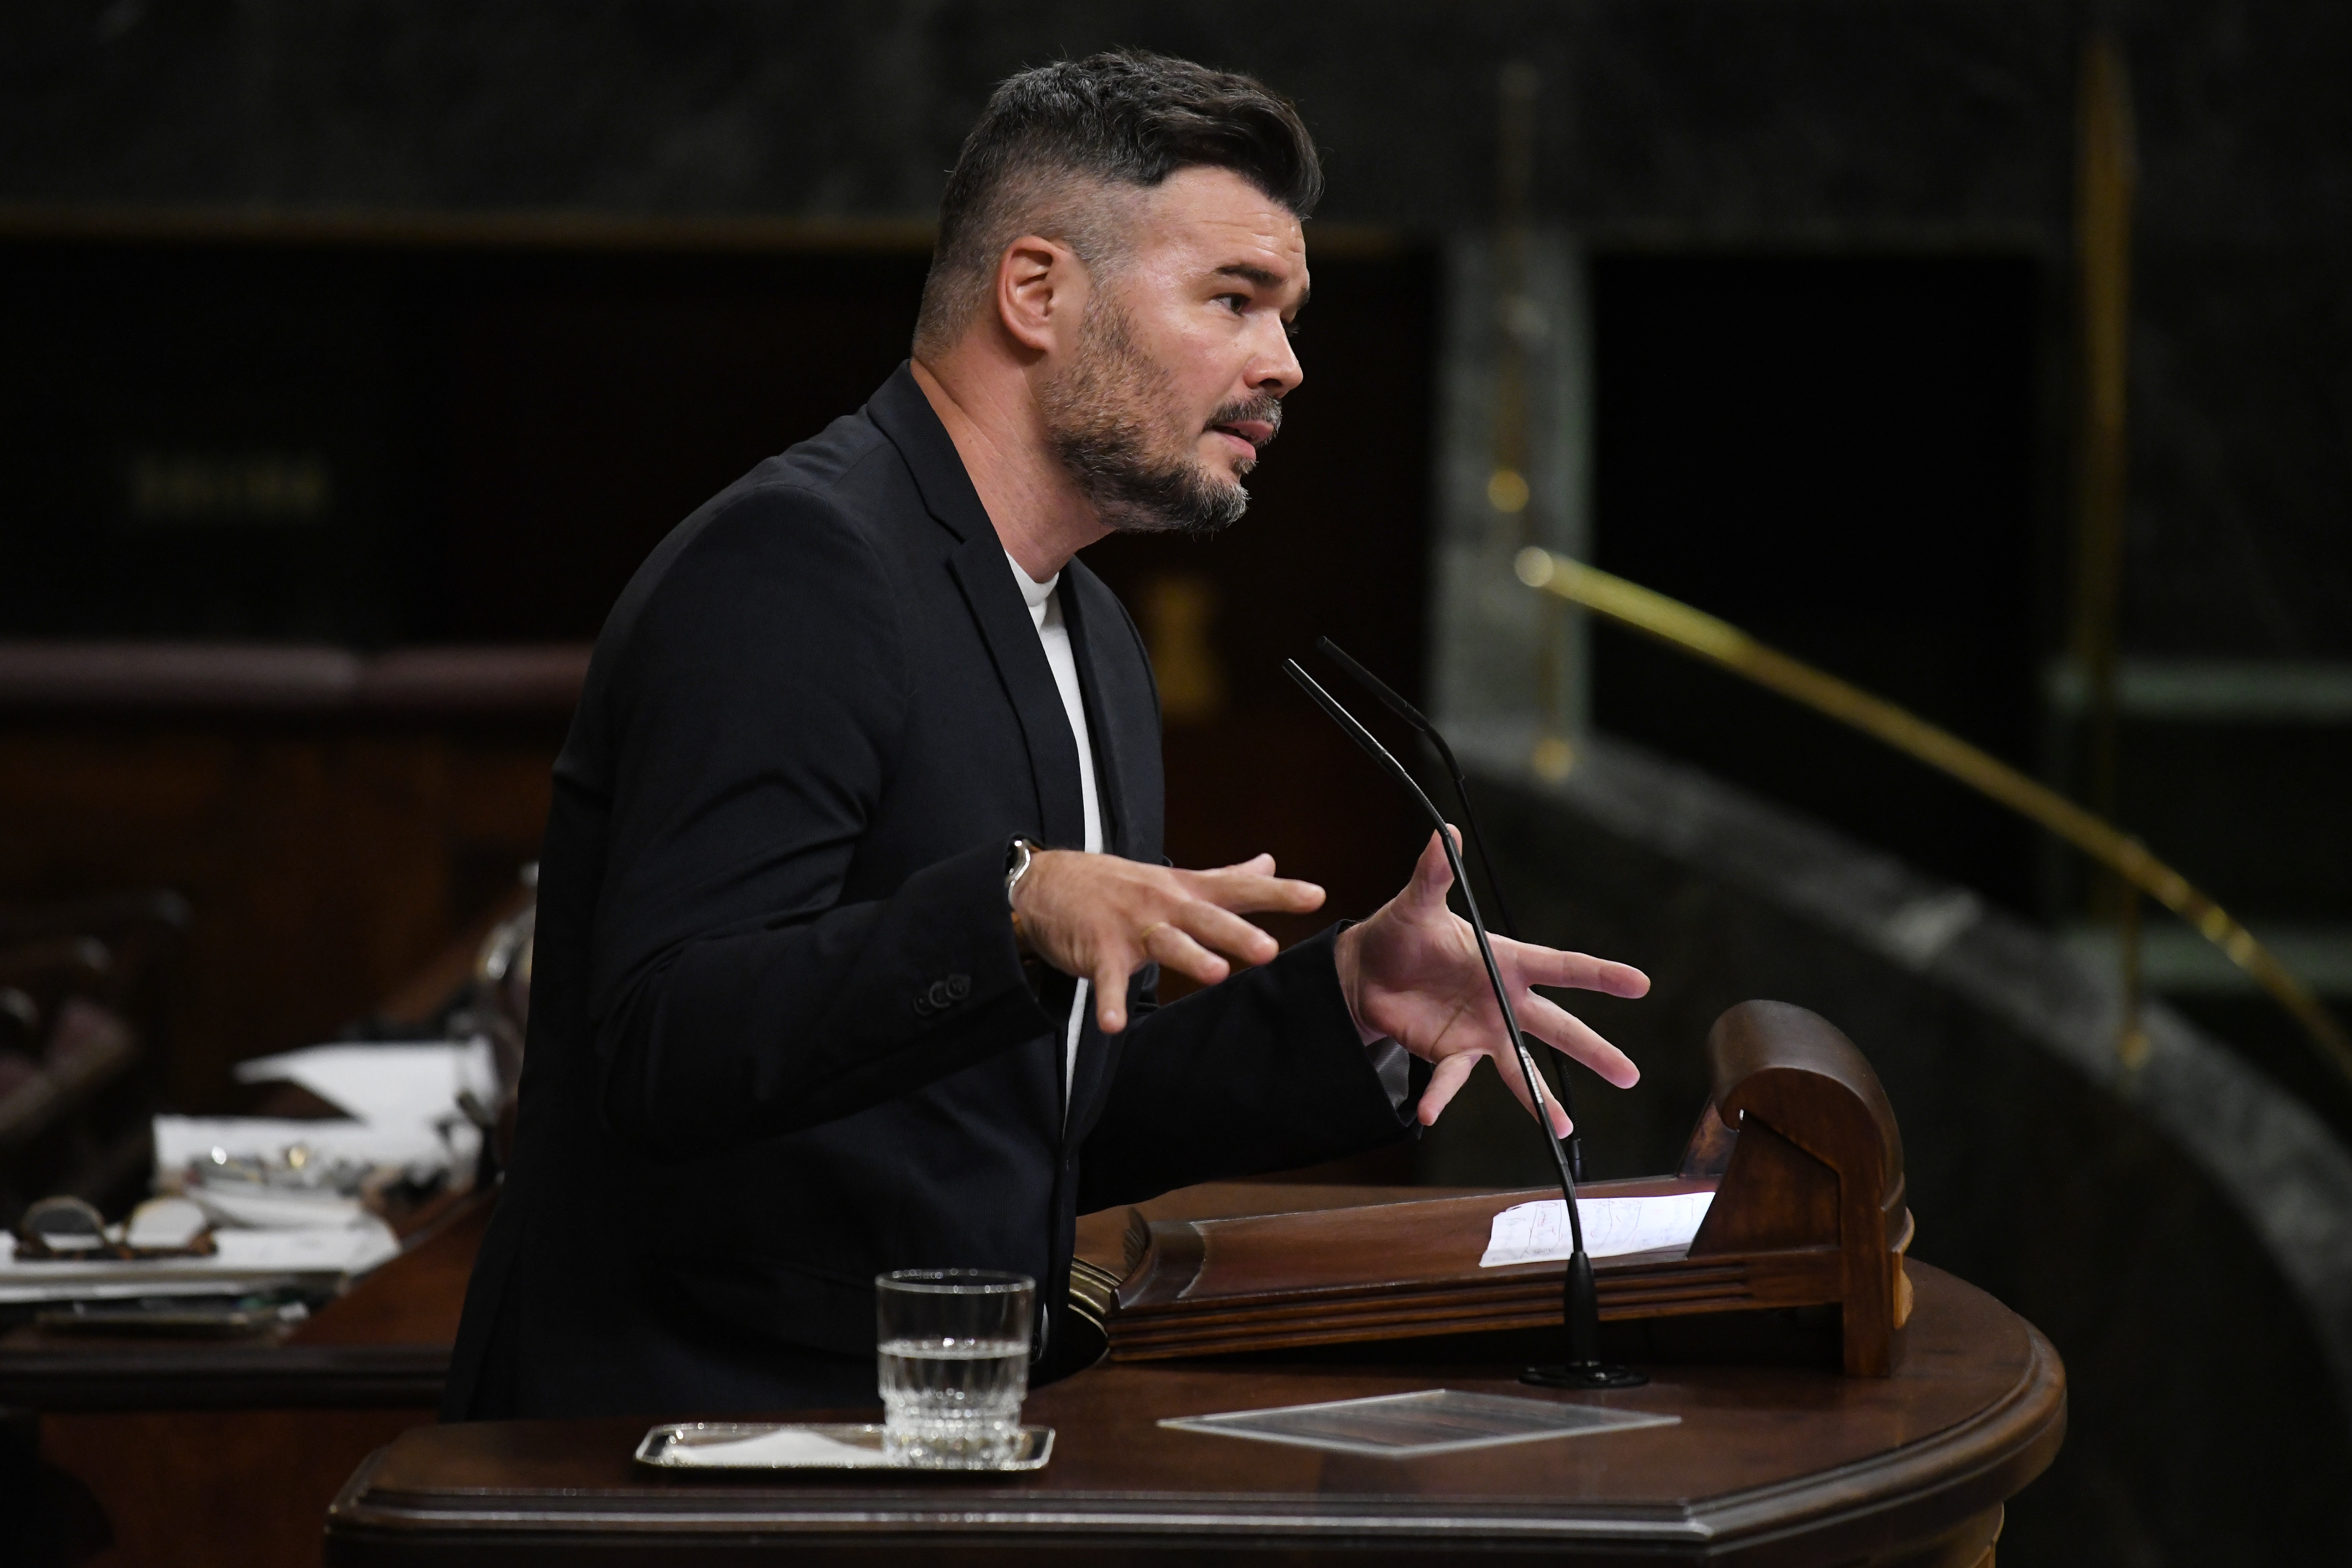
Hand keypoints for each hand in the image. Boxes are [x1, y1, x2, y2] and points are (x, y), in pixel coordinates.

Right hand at [1012, 851, 1326, 1032]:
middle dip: (1237, 933)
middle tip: (1268, 950)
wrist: (1048, 883)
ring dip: (1190, 958)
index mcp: (1186, 891)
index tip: (1316, 896)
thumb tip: (1269, 862)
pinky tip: (1114, 1023)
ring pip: (1166, 943)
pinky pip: (1105, 980)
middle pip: (1206, 919)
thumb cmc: (1121, 884)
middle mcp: (1164, 906)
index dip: (1278, 892)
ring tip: (1215, 974)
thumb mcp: (1178, 878)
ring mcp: (1131, 928)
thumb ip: (1226, 876)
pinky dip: (1108, 1001)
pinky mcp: (1099, 951)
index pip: (1239, 888)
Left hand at [1333, 829, 1647, 1134]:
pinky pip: (1451, 1080)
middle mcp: (1502, 1001)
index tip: (1639, 983)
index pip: (1562, 966)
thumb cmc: (1402, 931)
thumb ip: (1434, 872)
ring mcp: (1481, 1032)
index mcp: (1505, 961)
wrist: (1368, 971)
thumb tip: (1444, 833)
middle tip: (1630, 1075)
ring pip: (1519, 1067)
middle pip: (1556, 1028)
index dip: (1599, 975)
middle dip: (1592, 1050)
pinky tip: (1427, 1112)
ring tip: (1562, 1129)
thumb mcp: (1416, 901)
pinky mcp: (1451, 1054)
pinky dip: (1440, 1097)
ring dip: (1538, 1098)